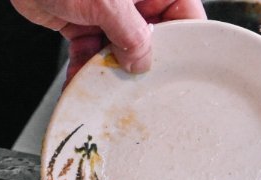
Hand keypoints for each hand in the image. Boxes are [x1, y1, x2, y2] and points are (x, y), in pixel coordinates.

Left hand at [11, 0, 205, 80]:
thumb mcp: (109, 2)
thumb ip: (130, 33)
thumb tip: (142, 61)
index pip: (182, 12)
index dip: (182, 39)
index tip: (177, 66)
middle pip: (147, 36)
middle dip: (138, 62)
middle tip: (136, 84)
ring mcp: (107, 12)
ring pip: (116, 49)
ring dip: (107, 71)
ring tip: (103, 89)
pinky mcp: (82, 23)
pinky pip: (88, 51)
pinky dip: (82, 69)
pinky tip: (78, 84)